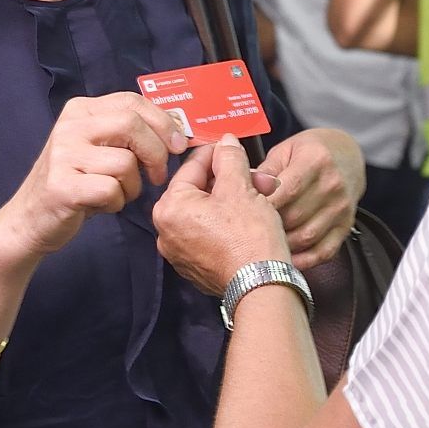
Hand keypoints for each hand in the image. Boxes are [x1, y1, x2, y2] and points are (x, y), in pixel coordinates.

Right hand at [0, 92, 189, 259]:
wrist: (31, 218)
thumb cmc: (77, 182)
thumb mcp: (100, 148)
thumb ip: (130, 134)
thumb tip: (177, 131)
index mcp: (82, 110)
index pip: (133, 101)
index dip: (163, 122)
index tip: (178, 144)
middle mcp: (70, 126)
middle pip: (132, 125)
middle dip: (156, 153)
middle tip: (158, 175)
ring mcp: (63, 155)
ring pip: (125, 163)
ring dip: (133, 186)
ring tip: (118, 193)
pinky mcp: (61, 185)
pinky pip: (111, 190)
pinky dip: (116, 203)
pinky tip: (101, 205)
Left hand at [154, 135, 289, 294]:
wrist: (262, 285)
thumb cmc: (248, 236)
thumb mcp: (241, 187)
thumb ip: (230, 159)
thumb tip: (225, 142)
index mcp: (169, 208)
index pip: (191, 167)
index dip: (216, 153)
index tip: (232, 147)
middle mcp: (166, 232)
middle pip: (199, 191)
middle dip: (230, 180)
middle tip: (257, 177)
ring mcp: (180, 254)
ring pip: (206, 213)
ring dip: (233, 200)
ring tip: (260, 197)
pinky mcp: (196, 268)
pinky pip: (210, 235)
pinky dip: (228, 224)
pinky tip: (251, 220)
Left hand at [256, 129, 364, 270]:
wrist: (346, 157)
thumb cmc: (308, 153)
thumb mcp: (284, 152)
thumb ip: (263, 172)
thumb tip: (242, 190)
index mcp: (316, 160)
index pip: (286, 189)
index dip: (262, 205)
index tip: (241, 214)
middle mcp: (333, 184)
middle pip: (294, 216)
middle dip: (267, 226)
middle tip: (247, 231)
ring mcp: (342, 208)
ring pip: (306, 237)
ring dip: (281, 245)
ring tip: (262, 245)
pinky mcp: (345, 226)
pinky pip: (323, 252)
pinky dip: (302, 260)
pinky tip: (285, 257)